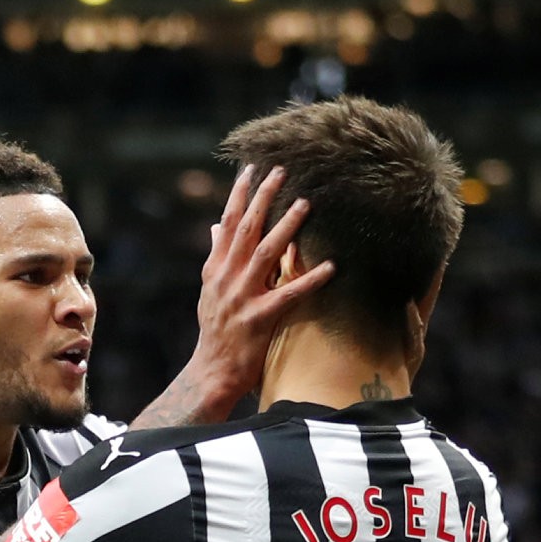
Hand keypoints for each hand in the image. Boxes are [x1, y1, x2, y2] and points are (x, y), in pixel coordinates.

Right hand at [180, 166, 333, 412]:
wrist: (211, 373)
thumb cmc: (216, 333)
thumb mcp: (209, 291)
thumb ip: (216, 257)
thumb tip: (216, 226)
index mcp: (215, 269)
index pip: (226, 223)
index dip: (239, 195)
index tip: (251, 168)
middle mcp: (226, 278)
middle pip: (245, 229)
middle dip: (263, 198)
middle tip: (281, 171)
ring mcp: (242, 298)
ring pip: (264, 253)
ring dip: (285, 227)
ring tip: (305, 204)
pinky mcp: (259, 319)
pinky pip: (288, 294)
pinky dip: (309, 279)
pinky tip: (330, 266)